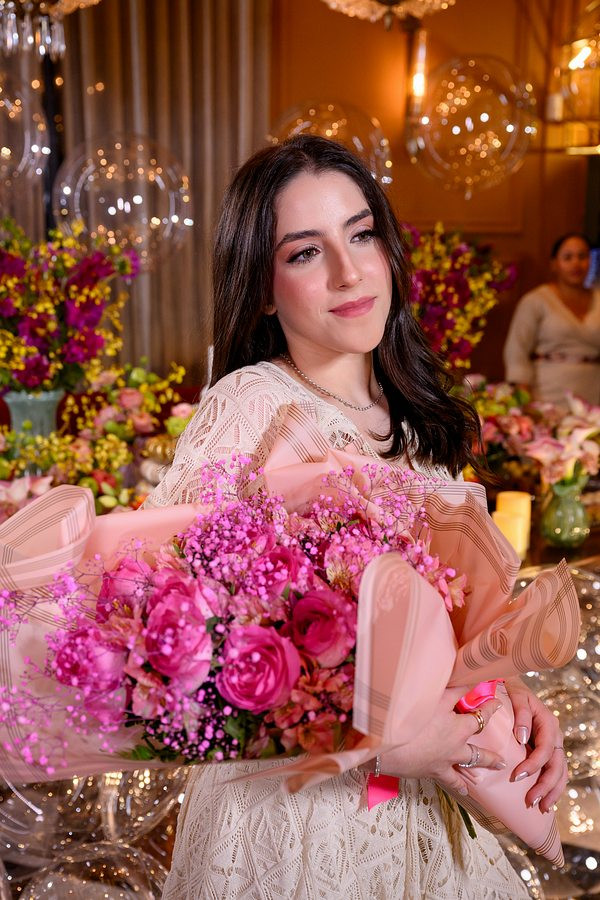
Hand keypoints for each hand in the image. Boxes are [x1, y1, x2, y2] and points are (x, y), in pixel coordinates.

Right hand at [379, 686, 505, 796]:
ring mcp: (446, 761)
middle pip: (480, 751)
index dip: (489, 708)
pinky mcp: (433, 771)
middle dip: (491, 754)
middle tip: (502, 759)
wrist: (390, 745)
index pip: (480, 716)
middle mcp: (457, 746)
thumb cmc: (413, 718)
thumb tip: (470, 678)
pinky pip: (451, 781)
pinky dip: (459, 786)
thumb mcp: (436, 697)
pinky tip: (464, 791)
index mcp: (460, 727)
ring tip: (491, 771)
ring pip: (469, 766)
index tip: (497, 704)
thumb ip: (455, 689)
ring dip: (481, 768)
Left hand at [505, 678, 566, 812]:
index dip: (533, 764)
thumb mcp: (516, 696)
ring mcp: (553, 745)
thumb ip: (521, 714)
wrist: (511, 687)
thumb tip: (522, 737)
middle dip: (546, 785)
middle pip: (557, 765)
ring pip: (559, 772)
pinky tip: (545, 801)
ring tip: (541, 807)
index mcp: (548, 723)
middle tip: (531, 801)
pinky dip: (552, 787)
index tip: (517, 776)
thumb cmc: (512, 691)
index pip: (545, 749)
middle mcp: (554, 736)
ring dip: (552, 791)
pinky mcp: (547, 752)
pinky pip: (554, 772)